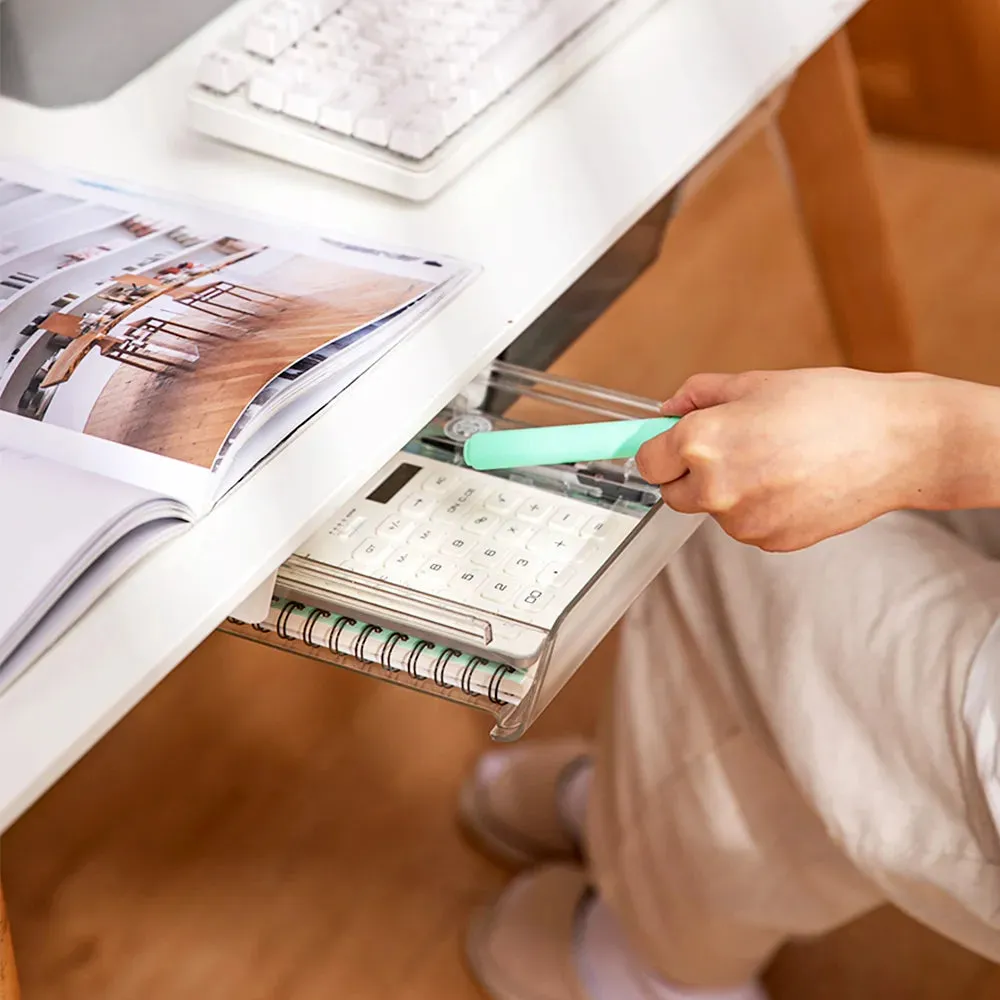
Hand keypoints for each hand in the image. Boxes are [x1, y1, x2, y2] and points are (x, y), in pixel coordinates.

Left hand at [635, 367, 949, 550]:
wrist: (897, 443)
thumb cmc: (831, 404)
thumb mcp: (756, 383)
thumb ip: (700, 395)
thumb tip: (668, 409)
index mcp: (702, 441)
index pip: (648, 461)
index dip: (659, 450)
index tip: (667, 446)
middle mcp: (714, 487)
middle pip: (673, 493)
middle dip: (690, 474)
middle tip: (731, 447)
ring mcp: (743, 521)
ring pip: (713, 510)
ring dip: (729, 491)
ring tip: (777, 460)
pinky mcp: (771, 541)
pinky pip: (747, 526)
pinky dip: (760, 509)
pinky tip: (795, 482)